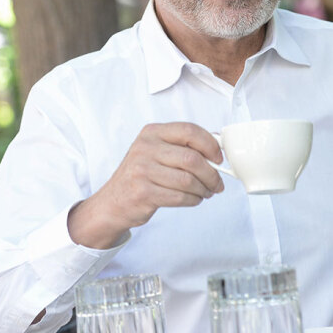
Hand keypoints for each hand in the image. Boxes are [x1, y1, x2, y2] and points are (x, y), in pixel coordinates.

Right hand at [68, 122, 224, 248]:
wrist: (113, 202)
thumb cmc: (141, 175)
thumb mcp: (157, 152)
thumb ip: (184, 145)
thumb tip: (218, 145)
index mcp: (152, 132)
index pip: (189, 130)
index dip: (210, 144)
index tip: (219, 158)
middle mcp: (145, 148)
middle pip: (192, 159)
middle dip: (212, 174)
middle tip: (218, 183)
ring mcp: (141, 170)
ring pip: (188, 180)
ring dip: (204, 189)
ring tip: (207, 192)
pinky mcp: (143, 192)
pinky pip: (180, 197)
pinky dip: (193, 200)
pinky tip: (194, 199)